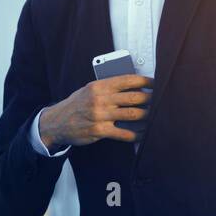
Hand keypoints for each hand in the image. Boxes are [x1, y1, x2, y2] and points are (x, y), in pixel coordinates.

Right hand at [38, 74, 152, 148]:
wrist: (57, 122)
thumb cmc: (76, 105)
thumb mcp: (89, 90)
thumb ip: (108, 87)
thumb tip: (132, 87)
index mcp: (99, 86)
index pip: (127, 80)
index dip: (145, 82)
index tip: (155, 84)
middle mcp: (100, 99)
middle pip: (134, 97)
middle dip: (150, 99)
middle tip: (159, 101)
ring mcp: (100, 115)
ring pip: (132, 115)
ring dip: (147, 116)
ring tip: (154, 116)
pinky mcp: (100, 131)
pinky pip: (124, 133)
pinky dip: (136, 134)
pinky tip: (143, 134)